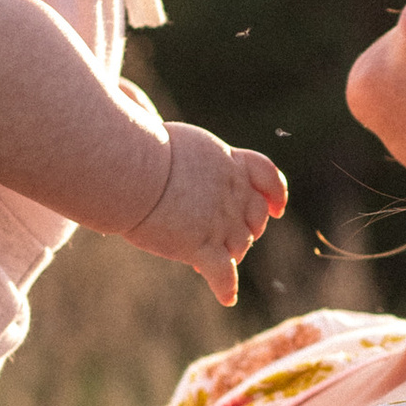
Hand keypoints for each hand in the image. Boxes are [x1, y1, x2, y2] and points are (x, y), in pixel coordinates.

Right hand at [131, 122, 287, 305]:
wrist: (128, 169)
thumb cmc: (131, 146)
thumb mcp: (162, 133)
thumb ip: (171, 142)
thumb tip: (138, 108)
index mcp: (225, 160)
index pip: (265, 174)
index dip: (275, 193)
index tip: (277, 208)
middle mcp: (230, 191)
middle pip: (253, 218)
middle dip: (247, 231)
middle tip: (230, 241)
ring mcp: (219, 221)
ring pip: (240, 246)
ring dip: (231, 255)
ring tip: (215, 264)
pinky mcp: (201, 246)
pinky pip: (223, 274)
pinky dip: (225, 287)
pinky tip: (226, 297)